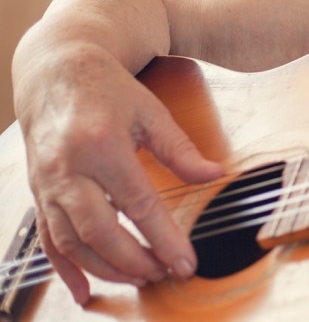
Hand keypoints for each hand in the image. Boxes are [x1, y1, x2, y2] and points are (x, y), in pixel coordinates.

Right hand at [19, 48, 223, 304]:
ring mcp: (48, 185)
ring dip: (105, 268)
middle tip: (164, 274)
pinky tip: (85, 291)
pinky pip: (47, 242)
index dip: (163, 238)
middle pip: (99, 231)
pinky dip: (65, 270)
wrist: (58, 73)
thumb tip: (214, 175)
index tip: (186, 262)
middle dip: (133, 260)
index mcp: (103, 145)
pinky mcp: (38, 194)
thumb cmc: (109, 91)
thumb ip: (180, 149)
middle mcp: (69, 169)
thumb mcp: (151, 112)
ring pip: (71, 242)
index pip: (138, 204)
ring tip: (140, 277)